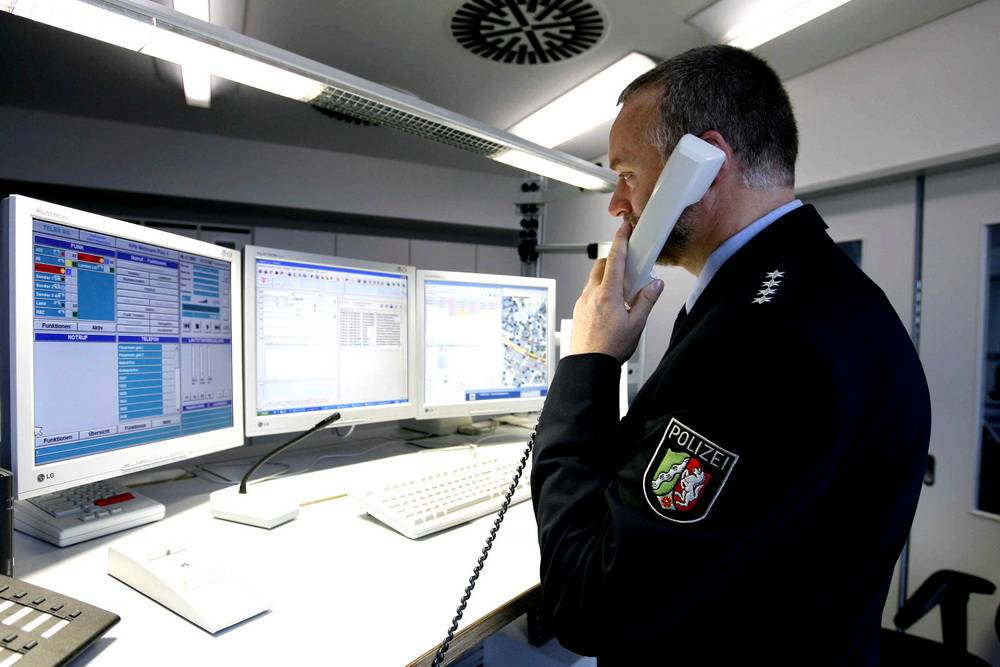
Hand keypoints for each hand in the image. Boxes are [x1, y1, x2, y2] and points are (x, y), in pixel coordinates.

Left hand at [569, 220, 663, 361]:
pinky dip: (599, 291)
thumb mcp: (636, 324)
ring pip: (593, 279)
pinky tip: (609, 306)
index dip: (620, 241)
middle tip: (627, 265)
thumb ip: (646, 301)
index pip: (614, 259)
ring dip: (606, 277)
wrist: (588, 366)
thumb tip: (655, 285)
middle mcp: (591, 294)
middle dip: (613, 260)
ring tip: (621, 291)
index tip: (624, 229)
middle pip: (601, 265)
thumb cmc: (609, 348)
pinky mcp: (578, 311)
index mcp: (607, 294)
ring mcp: (582, 302)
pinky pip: (588, 293)